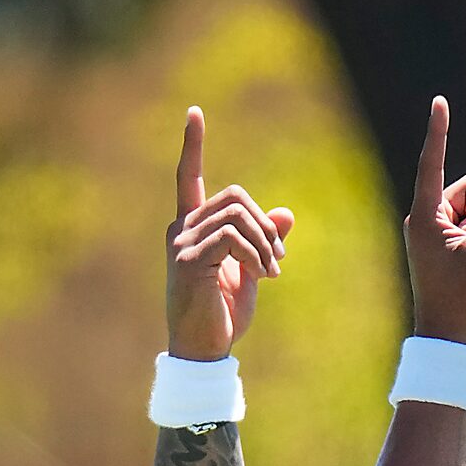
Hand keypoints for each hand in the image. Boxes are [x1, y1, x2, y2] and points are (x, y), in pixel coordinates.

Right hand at [166, 107, 293, 360]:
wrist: (204, 352)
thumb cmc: (221, 316)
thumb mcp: (250, 272)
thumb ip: (263, 241)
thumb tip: (286, 214)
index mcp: (191, 229)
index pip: (189, 179)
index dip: (192, 146)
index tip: (194, 112)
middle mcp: (180, 230)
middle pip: (235, 196)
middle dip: (265, 224)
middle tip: (278, 257)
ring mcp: (180, 244)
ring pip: (237, 215)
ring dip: (265, 242)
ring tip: (271, 271)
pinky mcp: (186, 260)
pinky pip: (232, 237)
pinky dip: (255, 253)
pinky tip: (263, 276)